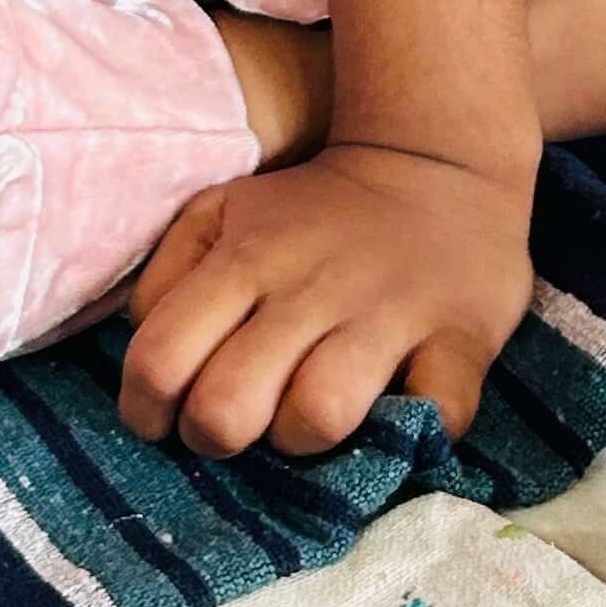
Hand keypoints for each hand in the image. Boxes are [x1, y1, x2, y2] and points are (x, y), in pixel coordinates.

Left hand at [118, 138, 534, 459]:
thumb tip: (149, 359)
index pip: (160, 359)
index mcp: (244, 259)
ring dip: (305, 442)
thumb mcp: (221, 212)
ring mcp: (388, 316)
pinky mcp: (459, 341)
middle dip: (217, 438)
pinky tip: (398, 413)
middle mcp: (309, 289)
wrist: (437, 164)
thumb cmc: (313, 210)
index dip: (146, 410)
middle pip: (228, 409)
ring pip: (318, 418)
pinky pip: (433, 416)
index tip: (164, 419)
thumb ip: (166, 277)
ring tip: (309, 420)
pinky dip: (414, 434)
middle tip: (237, 425)